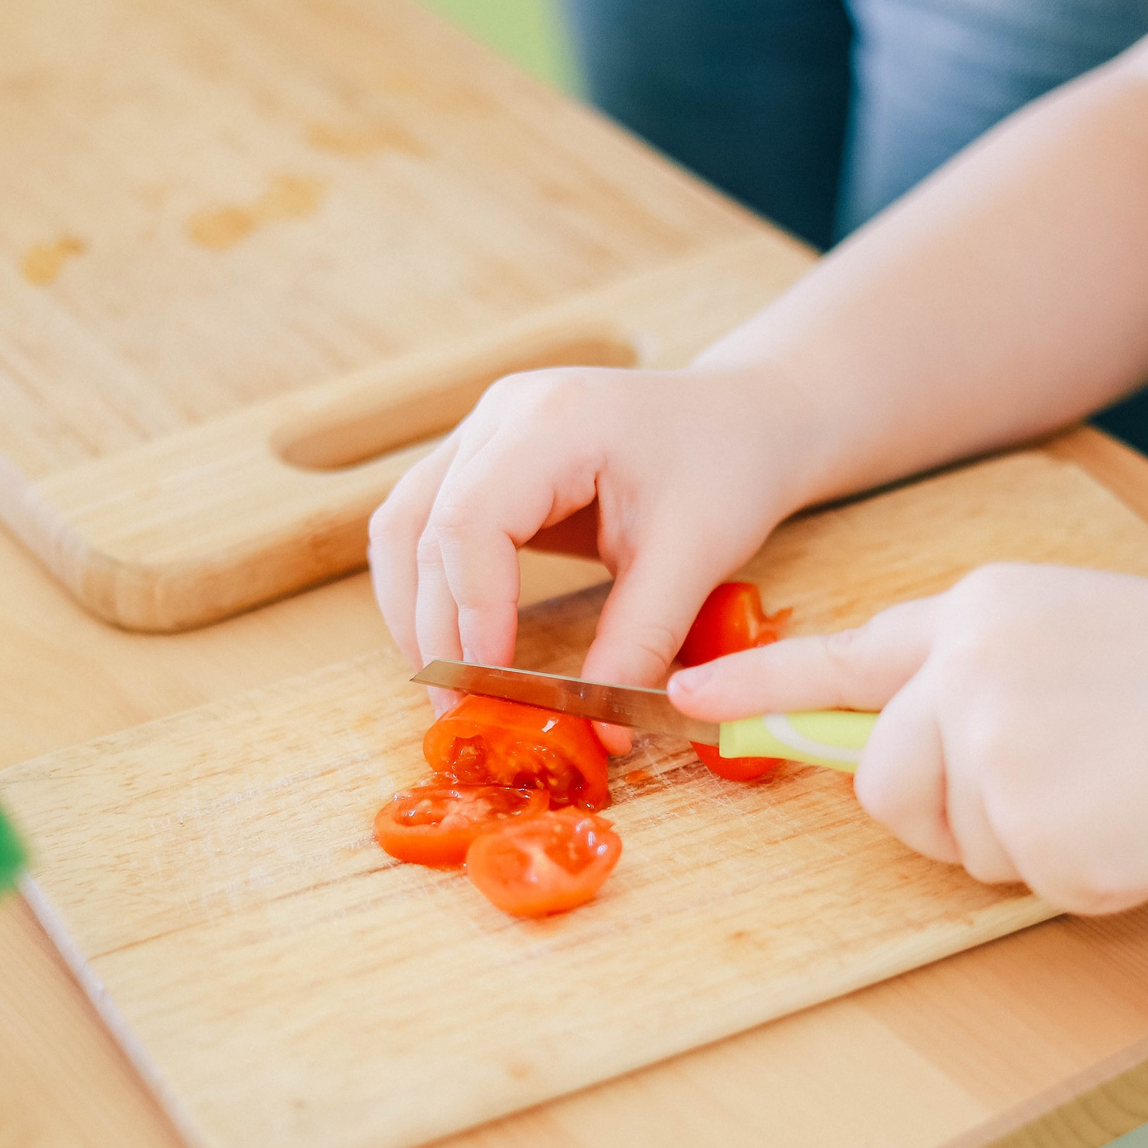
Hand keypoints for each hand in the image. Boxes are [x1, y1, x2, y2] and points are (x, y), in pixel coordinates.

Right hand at [368, 363, 825, 748]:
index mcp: (555, 419)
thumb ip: (640, 643)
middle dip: (436, 629)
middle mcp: (502, 413)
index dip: (472, 609)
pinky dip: (427, 588)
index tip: (494, 683)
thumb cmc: (727, 469)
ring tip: (448, 688)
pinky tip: (453, 643)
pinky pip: (422, 523)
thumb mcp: (693, 558)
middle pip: (423, 528)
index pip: (471, 518)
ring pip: (402, 525)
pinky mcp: (481, 457)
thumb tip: (600, 734)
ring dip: (413, 611)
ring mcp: (483, 430)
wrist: (744, 417)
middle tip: (462, 713)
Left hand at [667, 564, 1147, 913]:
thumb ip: (987, 674)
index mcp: (979, 611)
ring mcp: (990, 746)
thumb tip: (910, 740)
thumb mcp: (1080, 630)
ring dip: (1027, 844)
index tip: (688, 701)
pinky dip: (1084, 875)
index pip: (845, 653)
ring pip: (953, 839)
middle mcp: (965, 670)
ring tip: (1121, 792)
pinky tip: (1144, 825)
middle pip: (886, 779)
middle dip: (945, 813)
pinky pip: (1024, 880)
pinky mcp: (1027, 821)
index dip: (759, 687)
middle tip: (1051, 796)